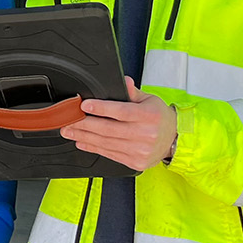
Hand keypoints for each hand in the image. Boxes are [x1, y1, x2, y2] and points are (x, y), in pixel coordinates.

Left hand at [61, 77, 177, 171]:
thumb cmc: (159, 118)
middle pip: (108, 129)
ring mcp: (139, 150)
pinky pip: (109, 154)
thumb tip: (123, 81)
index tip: (84, 106)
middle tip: (68, 120)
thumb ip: (132, 92)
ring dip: (84, 137)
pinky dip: (93, 147)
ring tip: (69, 131)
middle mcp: (145, 134)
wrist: (173, 140)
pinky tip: (82, 141)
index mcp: (149, 116)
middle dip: (84, 124)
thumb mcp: (150, 100)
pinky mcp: (134, 162)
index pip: (122, 112)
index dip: (101, 109)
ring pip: (106, 143)